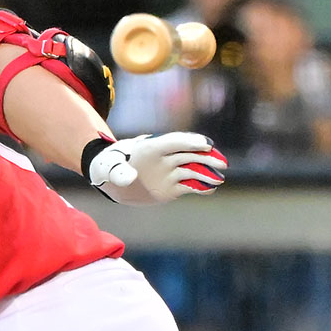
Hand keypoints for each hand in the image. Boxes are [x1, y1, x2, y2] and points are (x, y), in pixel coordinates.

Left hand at [86, 132, 226, 205]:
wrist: (112, 181)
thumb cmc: (110, 168)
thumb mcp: (109, 168)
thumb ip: (119, 172)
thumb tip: (129, 178)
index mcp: (150, 148)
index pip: (173, 142)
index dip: (190, 142)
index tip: (206, 144)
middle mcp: (164, 159)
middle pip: (188, 155)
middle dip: (205, 158)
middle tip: (221, 163)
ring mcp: (169, 172)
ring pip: (192, 170)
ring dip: (206, 174)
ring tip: (219, 179)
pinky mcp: (172, 187)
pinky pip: (189, 186)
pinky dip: (200, 187)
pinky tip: (211, 188)